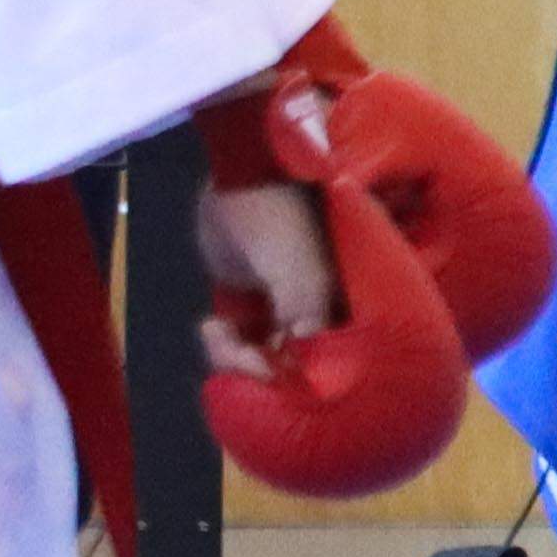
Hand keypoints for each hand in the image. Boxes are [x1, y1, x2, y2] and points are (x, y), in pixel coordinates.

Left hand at [192, 177, 344, 380]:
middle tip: (242, 360)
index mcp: (346, 303)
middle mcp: (320, 312)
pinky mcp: (248, 302)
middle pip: (298, 365)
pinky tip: (210, 328)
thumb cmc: (281, 224)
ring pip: (264, 357)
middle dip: (266, 372)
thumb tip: (308, 372)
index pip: (337, 358)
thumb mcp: (305, 277)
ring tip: (217, 337)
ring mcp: (282, 308)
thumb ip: (309, 324)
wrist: (239, 179)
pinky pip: (238, 341)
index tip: (278, 373)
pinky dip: (222, 344)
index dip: (309, 376)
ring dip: (237, 359)